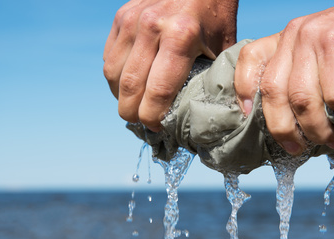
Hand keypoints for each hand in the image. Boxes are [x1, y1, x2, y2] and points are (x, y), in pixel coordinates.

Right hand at [103, 0, 237, 130]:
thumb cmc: (216, 14)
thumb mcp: (223, 45)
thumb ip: (214, 77)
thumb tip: (207, 112)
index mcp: (180, 36)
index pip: (157, 91)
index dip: (153, 118)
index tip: (158, 129)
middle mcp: (150, 26)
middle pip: (130, 87)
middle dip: (133, 114)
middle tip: (142, 124)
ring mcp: (131, 19)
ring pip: (113, 74)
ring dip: (121, 97)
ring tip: (134, 107)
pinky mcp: (121, 16)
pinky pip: (109, 57)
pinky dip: (116, 77)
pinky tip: (130, 85)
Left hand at [235, 0, 333, 154]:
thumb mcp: (328, 66)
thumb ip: (308, 87)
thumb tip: (295, 129)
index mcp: (287, 40)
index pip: (249, 59)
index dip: (243, 90)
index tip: (249, 117)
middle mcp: (295, 35)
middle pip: (271, 91)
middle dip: (283, 129)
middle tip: (299, 147)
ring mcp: (313, 37)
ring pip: (301, 99)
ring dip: (319, 129)